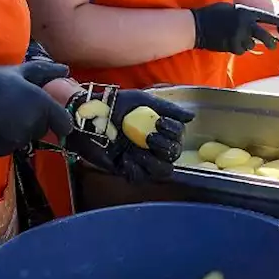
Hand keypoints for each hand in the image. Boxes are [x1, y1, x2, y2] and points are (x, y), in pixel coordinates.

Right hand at [0, 61, 74, 156]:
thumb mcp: (18, 71)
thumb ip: (46, 72)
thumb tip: (66, 70)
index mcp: (41, 106)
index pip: (64, 123)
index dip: (59, 118)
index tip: (50, 113)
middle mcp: (32, 126)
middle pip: (44, 129)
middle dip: (36, 120)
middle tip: (17, 106)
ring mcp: (16, 141)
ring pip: (27, 138)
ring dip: (20, 129)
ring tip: (3, 114)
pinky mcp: (1, 151)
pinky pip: (10, 146)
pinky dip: (5, 138)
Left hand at [67, 89, 194, 181]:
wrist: (87, 115)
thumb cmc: (113, 104)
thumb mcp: (140, 100)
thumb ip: (167, 108)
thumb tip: (192, 117)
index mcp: (160, 129)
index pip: (178, 136)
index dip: (174, 132)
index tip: (160, 122)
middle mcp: (154, 146)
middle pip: (173, 155)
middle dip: (165, 147)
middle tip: (148, 137)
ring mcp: (141, 158)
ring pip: (161, 170)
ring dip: (152, 161)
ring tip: (136, 150)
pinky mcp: (126, 169)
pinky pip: (139, 178)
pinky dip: (135, 170)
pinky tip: (124, 159)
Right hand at [191, 3, 278, 54]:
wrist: (197, 25)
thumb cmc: (211, 14)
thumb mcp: (230, 8)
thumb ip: (242, 14)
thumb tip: (252, 20)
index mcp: (245, 12)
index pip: (266, 17)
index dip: (277, 22)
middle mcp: (245, 25)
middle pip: (264, 36)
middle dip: (271, 42)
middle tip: (274, 45)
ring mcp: (239, 36)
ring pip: (250, 44)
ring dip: (246, 43)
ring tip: (236, 39)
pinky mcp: (232, 46)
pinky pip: (240, 50)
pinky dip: (237, 48)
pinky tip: (229, 43)